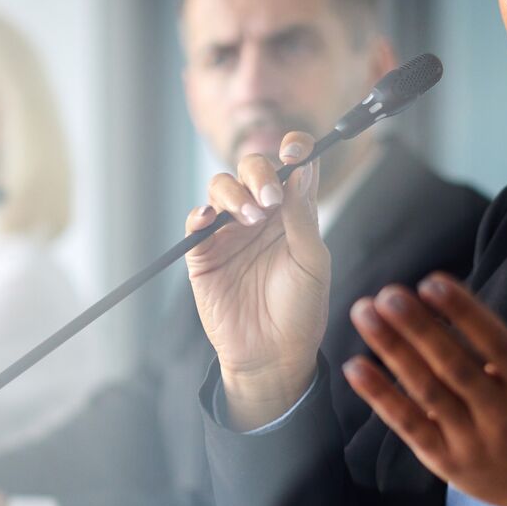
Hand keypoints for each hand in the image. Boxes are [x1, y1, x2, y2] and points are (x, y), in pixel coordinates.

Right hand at [185, 132, 329, 429]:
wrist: (273, 356)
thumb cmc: (301, 310)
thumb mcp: (311, 262)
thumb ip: (303, 217)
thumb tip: (301, 170)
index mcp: (293, 211)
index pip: (292, 165)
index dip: (293, 150)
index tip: (295, 150)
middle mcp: (260, 214)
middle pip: (252, 168)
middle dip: (259, 173)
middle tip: (269, 199)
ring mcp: (229, 231)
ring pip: (220, 187)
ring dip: (233, 193)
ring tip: (248, 217)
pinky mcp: (204, 253)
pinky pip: (195, 222)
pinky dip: (199, 214)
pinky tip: (209, 218)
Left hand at [342, 267, 506, 505]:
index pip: (495, 343)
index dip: (463, 313)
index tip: (432, 283)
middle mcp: (501, 414)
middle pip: (454, 367)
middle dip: (418, 329)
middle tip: (388, 294)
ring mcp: (471, 440)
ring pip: (427, 392)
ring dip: (392, 352)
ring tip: (365, 315)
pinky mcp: (447, 461)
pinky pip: (410, 426)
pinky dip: (381, 398)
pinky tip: (356, 367)